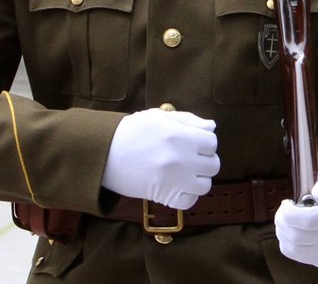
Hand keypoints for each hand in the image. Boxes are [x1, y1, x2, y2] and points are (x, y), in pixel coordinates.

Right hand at [100, 107, 218, 209]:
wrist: (104, 154)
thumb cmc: (132, 131)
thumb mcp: (160, 117)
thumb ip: (189, 120)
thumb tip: (212, 126)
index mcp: (180, 135)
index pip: (212, 142)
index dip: (204, 142)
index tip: (194, 143)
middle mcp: (181, 158)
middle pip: (213, 165)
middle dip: (204, 161)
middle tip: (189, 158)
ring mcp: (173, 179)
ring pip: (205, 185)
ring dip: (198, 179)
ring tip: (184, 173)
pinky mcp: (164, 196)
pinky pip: (189, 202)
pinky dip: (186, 196)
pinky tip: (177, 186)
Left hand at [274, 166, 317, 267]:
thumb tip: (316, 194)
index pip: (308, 220)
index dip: (289, 214)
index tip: (286, 203)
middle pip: (299, 236)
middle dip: (282, 223)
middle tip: (282, 212)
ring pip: (296, 249)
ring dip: (283, 234)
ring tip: (285, 222)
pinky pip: (300, 257)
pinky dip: (289, 245)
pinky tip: (292, 233)